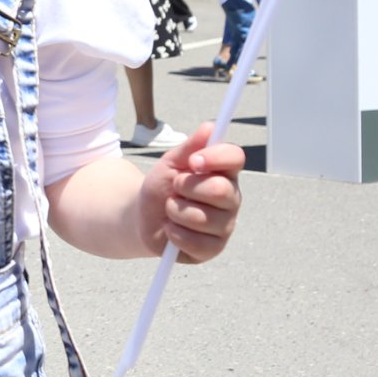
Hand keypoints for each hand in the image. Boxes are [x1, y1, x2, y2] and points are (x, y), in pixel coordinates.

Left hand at [137, 124, 242, 264]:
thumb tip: (210, 127)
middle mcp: (230, 198)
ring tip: (170, 209)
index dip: (215, 157)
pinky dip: (175, 233)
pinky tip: (171, 229)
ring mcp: (224, 225)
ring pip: (204, 218)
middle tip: (175, 188)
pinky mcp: (213, 249)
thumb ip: (189, 147)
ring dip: (176, 211)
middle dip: (187, 187)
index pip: (235, 157)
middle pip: (221, 190)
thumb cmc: (162, 187)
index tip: (193, 162)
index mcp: (224, 172)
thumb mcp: (170, 163)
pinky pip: (196, 242)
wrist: (142, 217)